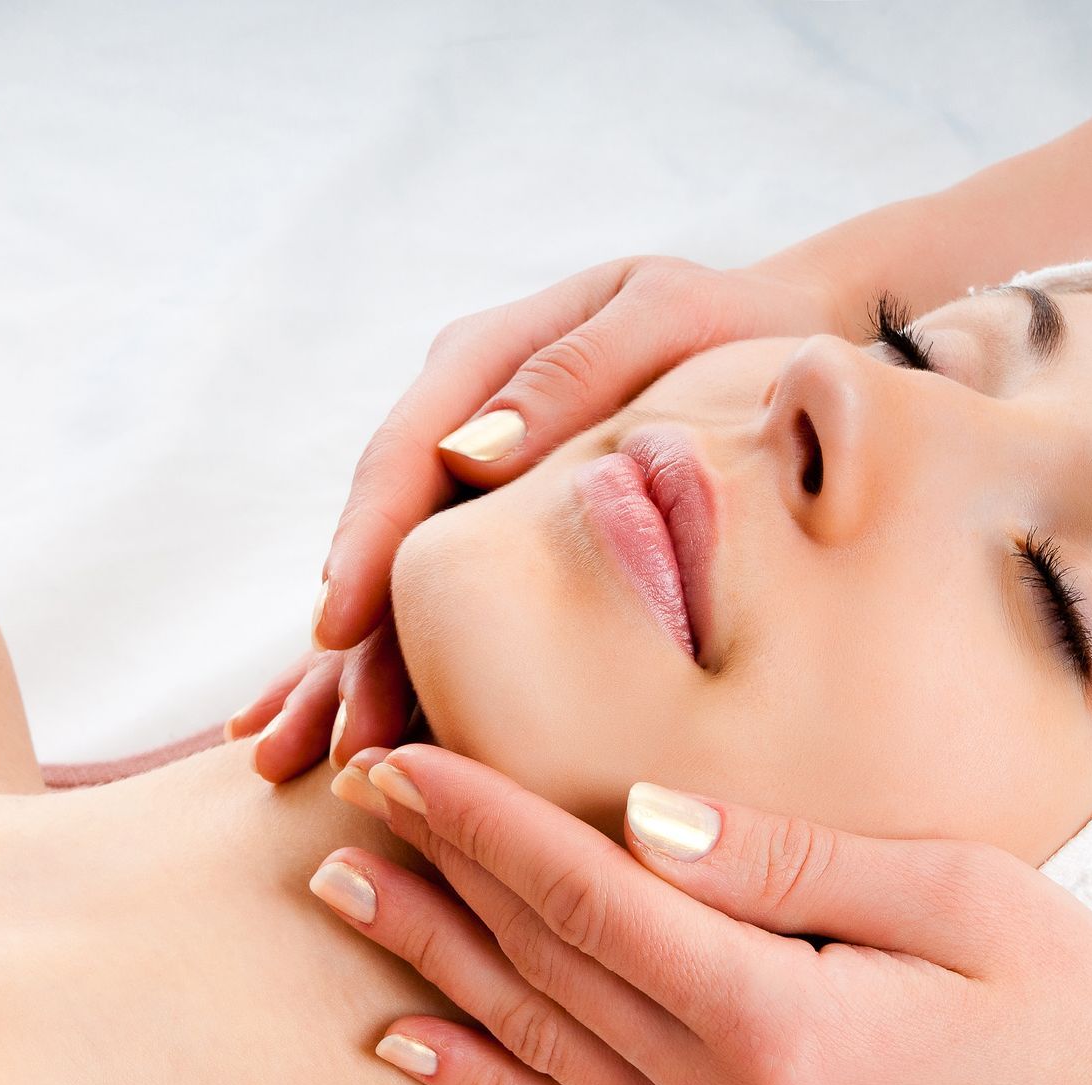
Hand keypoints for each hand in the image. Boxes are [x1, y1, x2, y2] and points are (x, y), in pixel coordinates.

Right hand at [240, 257, 843, 774]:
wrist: (779, 340)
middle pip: (386, 539)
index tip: (343, 621)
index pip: (405, 456)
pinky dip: (390, 667)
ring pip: (400, 587)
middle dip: (354, 641)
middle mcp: (457, 428)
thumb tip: (472, 455)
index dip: (369, 541)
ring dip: (354, 673)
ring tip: (312, 758)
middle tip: (345, 733)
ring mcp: (470, 491)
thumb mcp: (664, 319)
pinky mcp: (501, 540)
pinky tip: (340, 731)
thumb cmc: (729, 326)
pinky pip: (441, 607)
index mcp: (482, 363)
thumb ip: (573, 372)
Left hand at [314, 745, 1091, 1084]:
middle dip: (438, 875)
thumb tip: (646, 814)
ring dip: (433, 969)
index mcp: (787, 1025)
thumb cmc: (1089, 1028)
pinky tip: (416, 1048)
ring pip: (540, 1053)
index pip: (593, 901)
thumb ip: (793, 861)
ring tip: (345, 897)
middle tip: (350, 798)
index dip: (486, 825)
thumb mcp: (969, 901)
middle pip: (545, 971)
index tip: (408, 761)